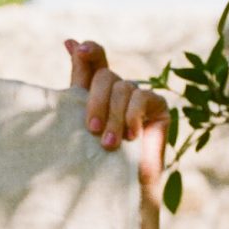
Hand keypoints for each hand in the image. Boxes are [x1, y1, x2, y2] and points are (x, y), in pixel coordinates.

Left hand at [64, 39, 167, 155]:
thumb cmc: (94, 161)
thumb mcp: (81, 119)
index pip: (95, 60)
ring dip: (113, 117)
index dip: (88, 52)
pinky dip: (132, 116)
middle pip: (106, 76)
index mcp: (96, 91)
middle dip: (96, 102)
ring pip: (123, 88)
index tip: (76, 48)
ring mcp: (139, 97)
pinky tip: (131, 137)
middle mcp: (118, 90)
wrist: (120, 189)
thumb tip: (69, 40)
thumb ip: (79, 81)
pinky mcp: (158, 107)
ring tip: (108, 144)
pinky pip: (142, 98)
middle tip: (91, 131)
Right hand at [66, 40, 165, 228]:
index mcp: (135, 214)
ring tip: (71, 109)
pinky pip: (90, 90)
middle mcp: (130, 180)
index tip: (99, 144)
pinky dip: (83, 64)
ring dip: (99, 82)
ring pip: (122, 87)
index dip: (136, 117)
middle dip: (115, 97)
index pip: (156, 134)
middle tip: (83, 133)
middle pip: (145, 99)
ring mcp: (108, 162)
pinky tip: (65, 47)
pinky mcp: (85, 154)